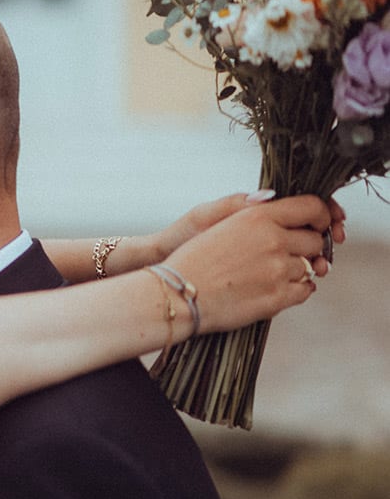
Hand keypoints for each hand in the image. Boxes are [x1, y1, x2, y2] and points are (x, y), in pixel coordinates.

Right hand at [153, 191, 344, 276]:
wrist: (177, 295)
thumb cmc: (191, 258)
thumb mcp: (215, 219)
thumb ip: (251, 208)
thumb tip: (273, 199)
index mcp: (259, 216)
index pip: (312, 207)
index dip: (321, 215)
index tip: (317, 224)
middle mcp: (273, 241)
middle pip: (315, 240)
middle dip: (308, 246)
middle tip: (294, 252)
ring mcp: (278, 271)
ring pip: (310, 267)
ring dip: (299, 269)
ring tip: (276, 272)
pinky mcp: (277, 298)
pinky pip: (305, 291)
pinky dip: (298, 289)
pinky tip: (280, 286)